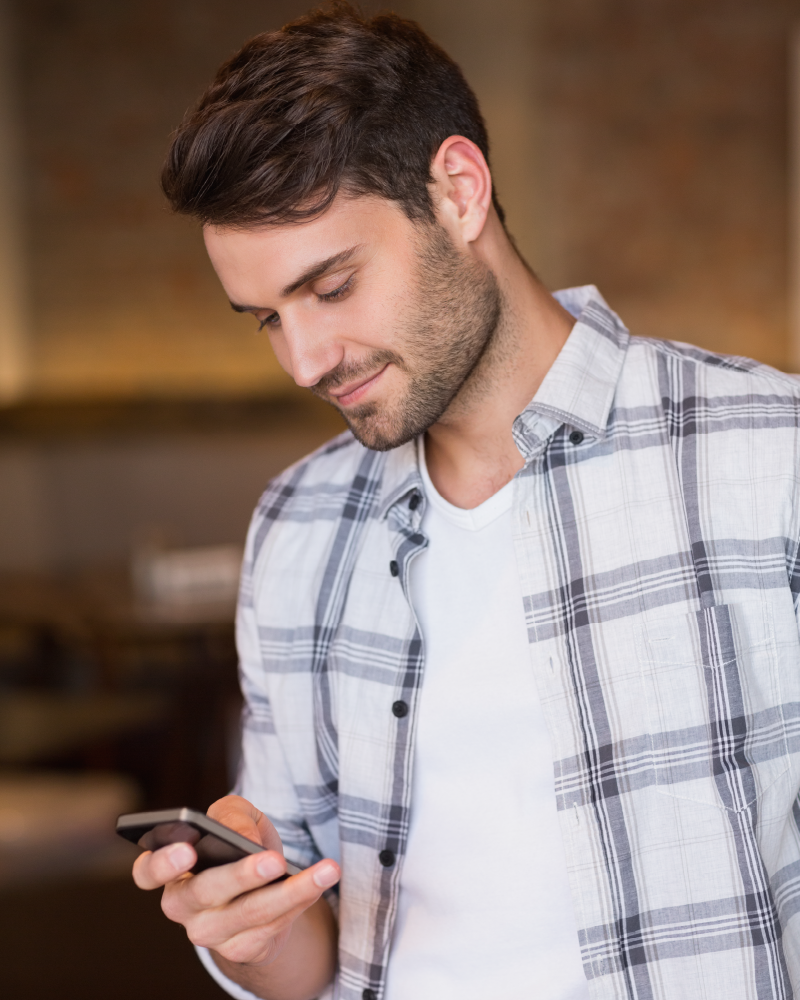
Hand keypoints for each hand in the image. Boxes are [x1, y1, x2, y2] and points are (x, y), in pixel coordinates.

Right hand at [132, 795, 340, 969]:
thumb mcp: (236, 817)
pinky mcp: (242, 949)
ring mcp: (210, 933)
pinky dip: (300, 902)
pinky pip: (273, 927)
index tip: (187, 849)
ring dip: (290, 893)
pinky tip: (319, 882)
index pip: (148, 871)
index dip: (162, 863)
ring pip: (249, 914)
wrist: (261, 888)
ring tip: (323, 870)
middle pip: (204, 894)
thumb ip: (233, 815)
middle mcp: (183, 907)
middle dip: (240, 876)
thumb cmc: (237, 844)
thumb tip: (243, 836)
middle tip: (273, 860)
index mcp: (171, 870)